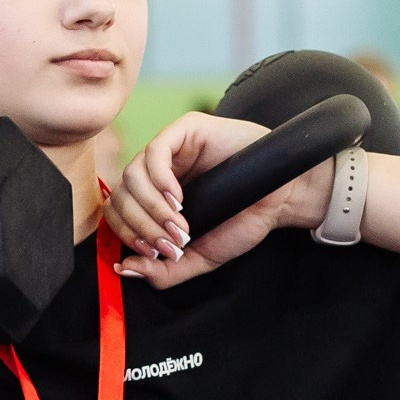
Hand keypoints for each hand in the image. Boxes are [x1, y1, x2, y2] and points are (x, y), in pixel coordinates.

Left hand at [106, 113, 322, 287]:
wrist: (281, 197)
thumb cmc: (243, 221)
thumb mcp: (200, 255)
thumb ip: (164, 270)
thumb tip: (125, 269)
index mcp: (153, 197)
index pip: (118, 212)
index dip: (128, 235)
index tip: (154, 253)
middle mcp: (155, 171)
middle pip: (121, 195)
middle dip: (142, 226)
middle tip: (171, 242)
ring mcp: (169, 148)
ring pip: (133, 175)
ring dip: (152, 208)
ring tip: (180, 224)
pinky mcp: (185, 130)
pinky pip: (155, 152)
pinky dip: (160, 181)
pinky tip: (178, 199)